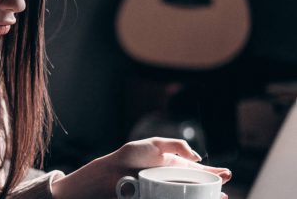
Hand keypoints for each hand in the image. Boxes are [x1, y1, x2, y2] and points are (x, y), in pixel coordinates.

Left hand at [110, 137, 230, 197]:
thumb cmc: (130, 156)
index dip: (212, 172)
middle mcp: (171, 179)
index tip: (226, 175)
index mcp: (172, 164)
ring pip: (189, 196)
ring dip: (204, 198)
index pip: (196, 169)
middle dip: (212, 188)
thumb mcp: (155, 143)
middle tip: (224, 191)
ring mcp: (165, 191)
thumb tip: (197, 157)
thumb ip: (176, 145)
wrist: (111, 172)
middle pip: (197, 185)